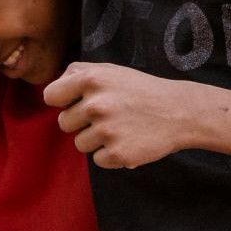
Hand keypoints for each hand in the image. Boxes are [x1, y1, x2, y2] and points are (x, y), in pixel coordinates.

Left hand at [43, 62, 194, 168]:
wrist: (179, 111)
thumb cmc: (140, 90)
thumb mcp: (110, 70)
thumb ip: (78, 73)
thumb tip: (52, 89)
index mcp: (91, 79)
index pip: (50, 96)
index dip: (62, 101)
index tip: (74, 103)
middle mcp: (96, 104)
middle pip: (64, 124)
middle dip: (81, 122)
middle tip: (107, 116)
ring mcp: (106, 131)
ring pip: (80, 144)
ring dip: (96, 140)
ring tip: (120, 128)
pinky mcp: (118, 154)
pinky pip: (98, 160)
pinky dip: (111, 155)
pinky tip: (128, 140)